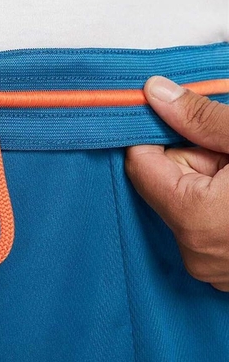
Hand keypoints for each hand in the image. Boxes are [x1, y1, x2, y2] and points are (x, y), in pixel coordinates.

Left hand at [126, 76, 228, 291]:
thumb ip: (201, 117)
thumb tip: (154, 92)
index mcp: (194, 219)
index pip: (141, 164)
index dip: (154, 134)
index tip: (174, 115)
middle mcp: (196, 253)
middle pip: (166, 182)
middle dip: (194, 155)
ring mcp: (214, 269)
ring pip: (188, 201)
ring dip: (211, 178)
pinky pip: (207, 224)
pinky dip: (222, 203)